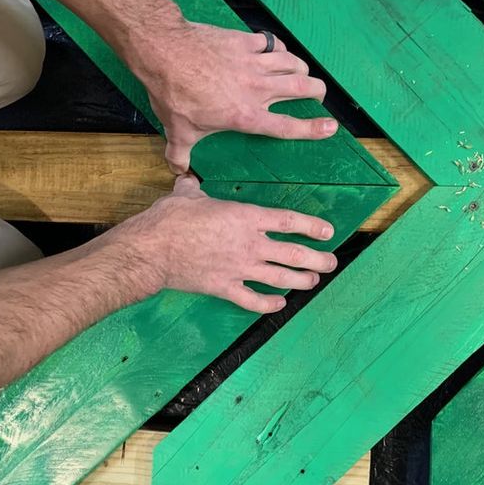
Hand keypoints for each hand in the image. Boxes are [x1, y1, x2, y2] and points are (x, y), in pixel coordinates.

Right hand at [99, 175, 337, 313]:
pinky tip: (279, 303)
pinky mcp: (225, 288)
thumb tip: (187, 180)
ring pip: (281, 278)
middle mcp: (249, 244)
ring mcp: (240, 269)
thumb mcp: (186, 195)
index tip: (327, 232)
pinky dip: (269, 304)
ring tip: (313, 281)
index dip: (312, 226)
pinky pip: (253, 300)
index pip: (288, 221)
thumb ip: (194, 189)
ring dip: (301, 280)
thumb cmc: (170, 219)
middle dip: (318, 260)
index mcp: (245, 217)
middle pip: (294, 254)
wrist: (152, 249)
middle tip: (331, 262)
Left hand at [132, 19, 337, 173]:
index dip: (312, 128)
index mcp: (245, 115)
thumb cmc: (173, 93)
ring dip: (302, 68)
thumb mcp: (177, 130)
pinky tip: (276, 50)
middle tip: (317, 95)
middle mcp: (256, 89)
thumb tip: (179, 171)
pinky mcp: (244, 41)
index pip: (287, 126)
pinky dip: (279, 47)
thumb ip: (180, 153)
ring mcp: (252, 62)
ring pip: (292, 63)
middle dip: (316, 92)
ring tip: (302, 72)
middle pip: (302, 88)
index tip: (330, 127)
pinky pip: (272, 43)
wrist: (166, 51)